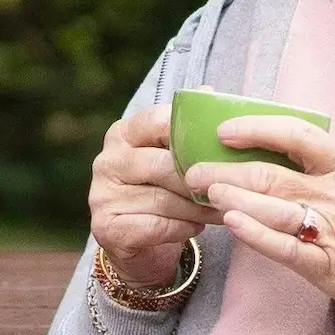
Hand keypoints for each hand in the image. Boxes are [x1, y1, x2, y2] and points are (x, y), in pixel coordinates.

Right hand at [87, 105, 208, 291]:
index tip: (222, 146)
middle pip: (162, 165)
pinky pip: (156, 226)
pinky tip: (198, 227)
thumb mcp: (171, 156)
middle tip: (232, 186)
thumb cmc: (162, 191)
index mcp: (123, 134)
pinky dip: (183, 228)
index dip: (191, 133)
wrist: (137, 242)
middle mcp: (107, 161)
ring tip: (223, 209)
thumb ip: (186, 128)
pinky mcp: (107, 227)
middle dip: (201, 178)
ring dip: (198, 207)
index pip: (157, 121)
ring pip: (163, 199)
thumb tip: (208, 91)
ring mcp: (103, 196)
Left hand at [186, 115, 334, 327]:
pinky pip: (284, 248)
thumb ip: (325, 170)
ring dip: (232, 196)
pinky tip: (231, 223)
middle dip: (227, 168)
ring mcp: (332, 232)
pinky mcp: (327, 267)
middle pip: (273, 173)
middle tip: (194, 168)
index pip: (298, 135)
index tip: (225, 129)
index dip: (258, 128)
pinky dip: (255, 234)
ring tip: (202, 190)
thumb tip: (279, 153)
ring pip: (272, 207)